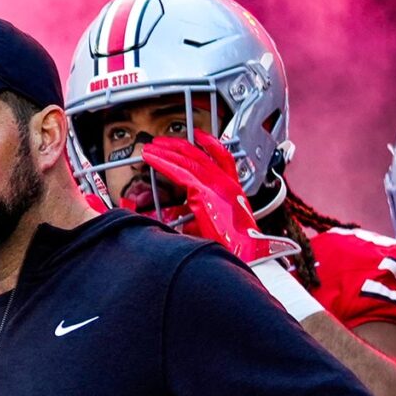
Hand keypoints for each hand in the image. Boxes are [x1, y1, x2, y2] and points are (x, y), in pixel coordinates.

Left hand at [141, 130, 298, 263]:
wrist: (244, 258)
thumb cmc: (232, 250)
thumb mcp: (213, 229)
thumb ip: (197, 220)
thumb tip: (182, 222)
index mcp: (233, 192)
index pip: (222, 158)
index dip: (210, 144)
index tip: (198, 136)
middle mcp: (227, 185)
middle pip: (200, 155)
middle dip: (178, 146)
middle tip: (161, 142)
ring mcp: (217, 187)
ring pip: (188, 160)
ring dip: (167, 151)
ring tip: (151, 148)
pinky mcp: (204, 193)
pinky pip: (179, 172)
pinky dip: (163, 163)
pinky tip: (152, 158)